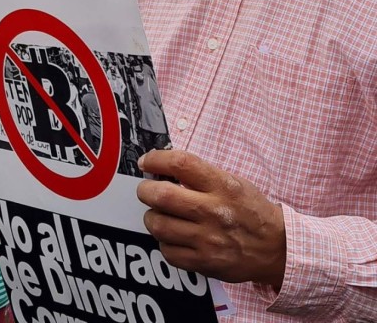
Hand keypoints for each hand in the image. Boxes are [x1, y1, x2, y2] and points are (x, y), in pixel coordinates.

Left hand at [137, 150, 285, 288]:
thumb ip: (201, 175)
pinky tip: (173, 237)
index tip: (147, 162)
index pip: (181, 163)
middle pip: (161, 196)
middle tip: (147, 190)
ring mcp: (208, 239)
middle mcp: (214, 211)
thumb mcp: (233, 182)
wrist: (277, 248)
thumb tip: (163, 169)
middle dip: (145, 190)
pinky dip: (164, 242)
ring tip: (160, 214)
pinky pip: (167, 251)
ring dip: (152, 217)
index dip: (156, 160)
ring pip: (158, 225)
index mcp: (223, 186)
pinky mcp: (204, 262)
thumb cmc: (251, 211)